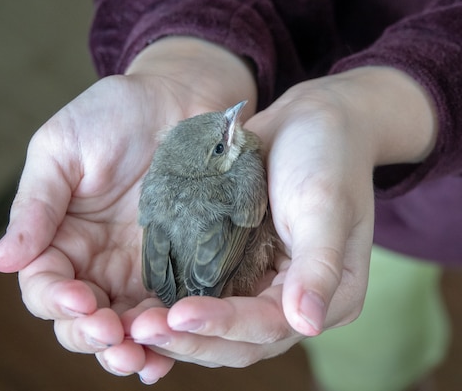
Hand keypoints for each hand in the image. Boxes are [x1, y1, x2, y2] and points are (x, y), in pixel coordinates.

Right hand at [0, 37, 257, 382]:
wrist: (179, 99)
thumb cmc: (115, 114)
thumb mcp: (63, 150)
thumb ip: (36, 206)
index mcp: (61, 236)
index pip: (46, 285)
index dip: (56, 301)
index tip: (79, 301)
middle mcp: (97, 260)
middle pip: (84, 318)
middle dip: (93, 336)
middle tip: (114, 338)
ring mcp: (140, 268)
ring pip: (126, 325)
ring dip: (130, 347)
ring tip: (143, 357)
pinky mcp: (182, 266)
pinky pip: (170, 310)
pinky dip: (168, 335)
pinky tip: (173, 351)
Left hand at [125, 66, 436, 369]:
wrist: (309, 120)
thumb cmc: (327, 155)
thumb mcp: (326, 205)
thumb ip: (318, 266)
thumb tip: (307, 325)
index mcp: (331, 298)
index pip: (270, 326)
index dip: (224, 325)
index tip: (178, 316)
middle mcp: (294, 302)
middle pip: (239, 341)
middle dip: (190, 340)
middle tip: (139, 331)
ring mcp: (262, 287)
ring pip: (216, 329)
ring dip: (176, 331)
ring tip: (131, 325)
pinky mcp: (236, 269)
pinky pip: (203, 298)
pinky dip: (174, 307)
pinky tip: (140, 306)